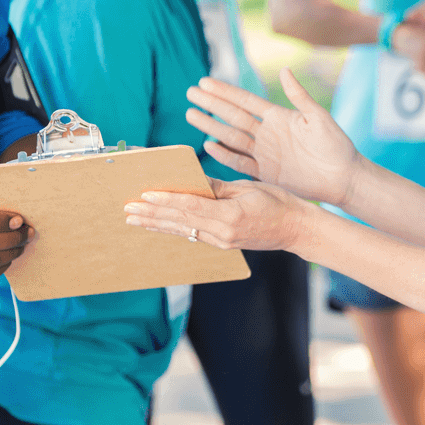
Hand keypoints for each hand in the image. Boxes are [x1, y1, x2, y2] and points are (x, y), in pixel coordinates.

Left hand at [125, 178, 313, 253]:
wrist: (296, 229)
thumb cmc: (278, 202)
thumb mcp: (248, 188)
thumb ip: (218, 187)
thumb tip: (192, 181)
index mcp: (230, 216)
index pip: (191, 207)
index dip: (166, 201)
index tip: (146, 196)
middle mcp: (222, 233)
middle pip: (180, 222)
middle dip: (151, 215)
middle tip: (128, 209)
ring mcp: (221, 241)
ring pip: (182, 230)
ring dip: (155, 224)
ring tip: (134, 219)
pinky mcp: (221, 244)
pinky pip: (191, 235)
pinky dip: (172, 229)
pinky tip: (158, 226)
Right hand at [184, 69, 362, 207]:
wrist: (343, 178)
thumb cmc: (336, 145)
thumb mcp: (318, 117)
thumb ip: (298, 96)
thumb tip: (284, 69)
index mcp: (278, 116)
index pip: (245, 101)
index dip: (225, 92)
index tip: (204, 81)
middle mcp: (267, 133)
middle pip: (232, 116)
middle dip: (211, 105)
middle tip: (190, 93)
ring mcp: (265, 153)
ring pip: (231, 137)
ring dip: (211, 126)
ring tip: (191, 114)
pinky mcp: (266, 173)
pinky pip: (240, 162)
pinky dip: (224, 154)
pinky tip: (208, 145)